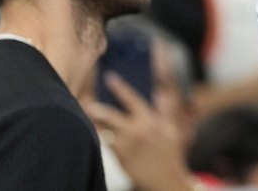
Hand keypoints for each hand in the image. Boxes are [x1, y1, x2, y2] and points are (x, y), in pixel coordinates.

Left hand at [85, 72, 192, 190]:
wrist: (166, 180)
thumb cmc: (170, 153)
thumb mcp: (172, 129)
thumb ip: (165, 110)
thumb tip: (159, 93)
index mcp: (151, 120)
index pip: (132, 98)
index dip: (120, 87)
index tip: (109, 77)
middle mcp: (138, 131)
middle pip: (111, 114)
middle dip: (97, 107)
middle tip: (87, 100)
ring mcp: (127, 145)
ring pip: (105, 129)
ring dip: (95, 121)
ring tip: (86, 113)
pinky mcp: (120, 157)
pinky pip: (106, 143)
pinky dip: (100, 135)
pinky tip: (94, 130)